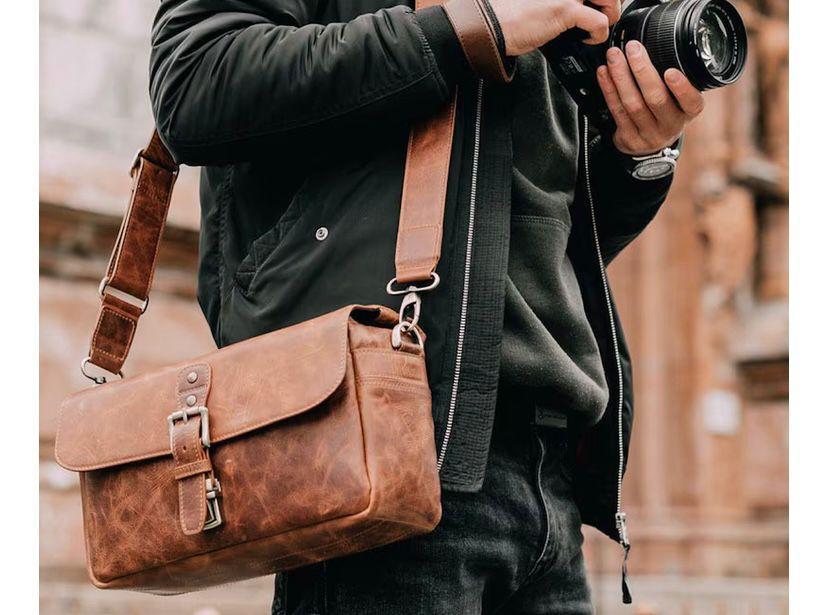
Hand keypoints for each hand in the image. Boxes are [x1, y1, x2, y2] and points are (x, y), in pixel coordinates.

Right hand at [489, 0, 621, 55]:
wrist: (493, 25)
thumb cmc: (512, 16)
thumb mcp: (544, 1)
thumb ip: (564, 2)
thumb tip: (581, 8)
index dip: (599, 0)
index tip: (596, 7)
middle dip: (610, 3)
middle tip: (599, 16)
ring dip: (609, 15)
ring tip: (593, 27)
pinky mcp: (565, 8)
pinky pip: (600, 22)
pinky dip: (598, 36)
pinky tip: (585, 39)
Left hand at [596, 41, 704, 155]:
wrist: (649, 148)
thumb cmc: (665, 114)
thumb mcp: (679, 101)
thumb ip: (675, 82)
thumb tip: (661, 44)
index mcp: (687, 113)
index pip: (691, 102)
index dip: (682, 88)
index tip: (671, 71)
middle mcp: (670, 125)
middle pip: (656, 99)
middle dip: (642, 70)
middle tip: (633, 48)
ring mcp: (648, 134)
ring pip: (632, 104)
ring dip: (621, 77)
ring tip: (614, 56)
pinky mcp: (629, 138)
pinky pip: (617, 111)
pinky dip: (609, 89)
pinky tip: (604, 74)